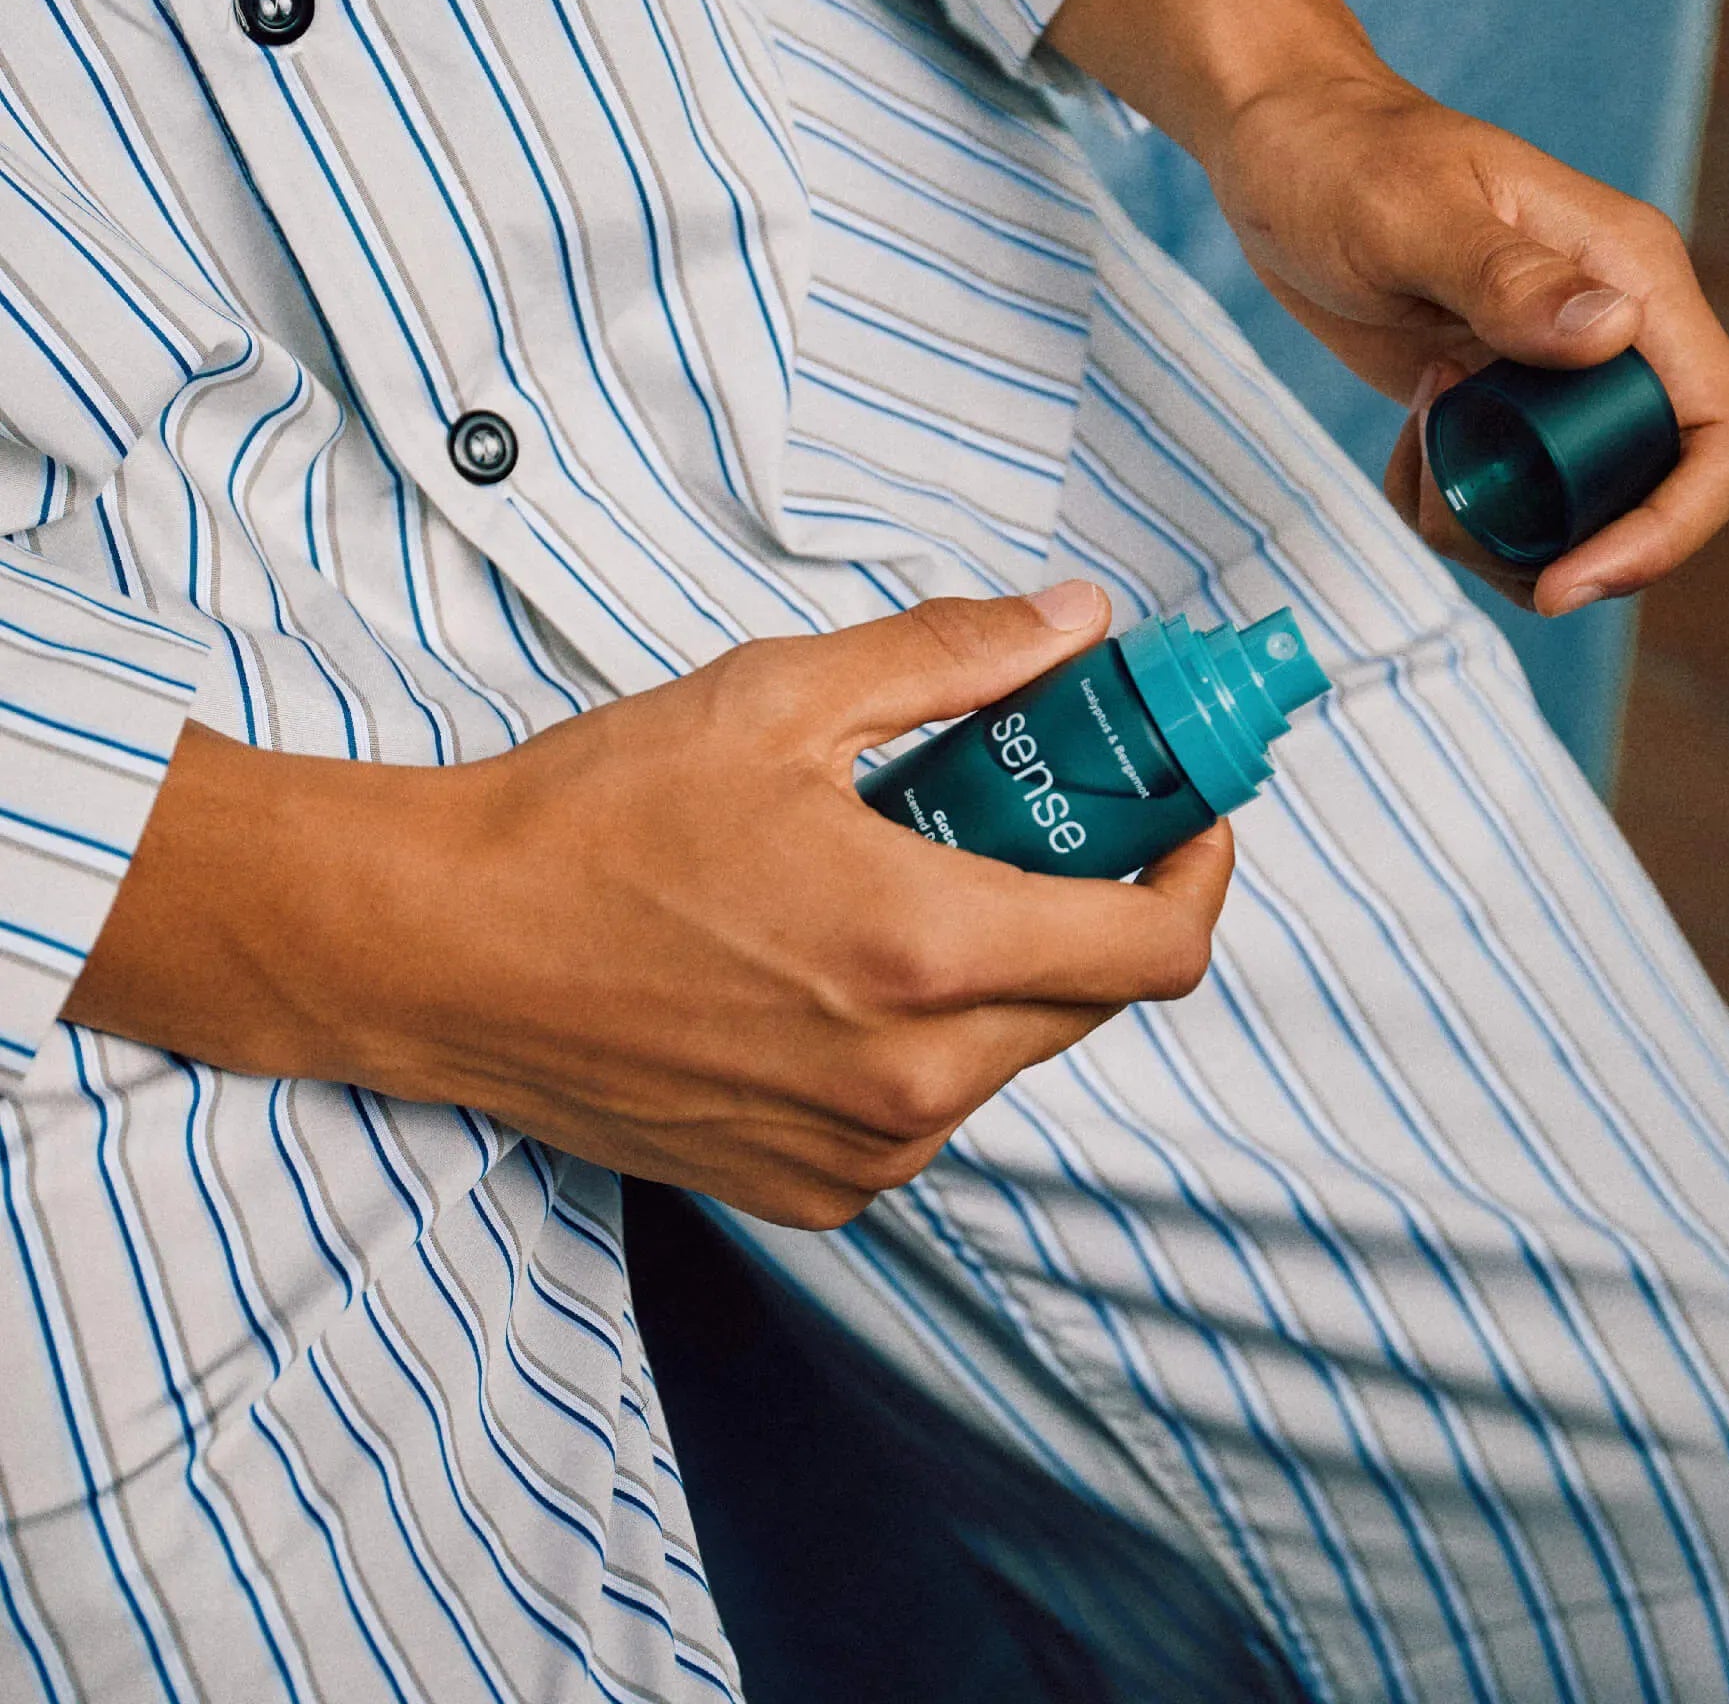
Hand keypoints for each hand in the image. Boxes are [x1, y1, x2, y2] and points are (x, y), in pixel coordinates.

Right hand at [66, 585, 1232, 1228]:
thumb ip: (953, 659)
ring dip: (1004, 967)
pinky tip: (840, 966)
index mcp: (923, 954)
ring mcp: (861, 1152)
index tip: (1189, 817)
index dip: (1202, 875)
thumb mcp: (779, 697)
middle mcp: (911, 1081)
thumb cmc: (592, 821)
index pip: (1155, 950)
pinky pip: (926, 1110)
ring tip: (911, 880)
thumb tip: (1073, 624)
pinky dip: (926, 1035)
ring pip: (1010, 1056)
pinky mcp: (809, 1190)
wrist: (441, 951)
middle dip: (1096, 901)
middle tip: (1039, 819)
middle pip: (1092, 1000)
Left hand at [1044, 0, 1728, 617]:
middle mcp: (1615, 333)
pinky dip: (1452, 508)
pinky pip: (1507, 496)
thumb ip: (1504, 278)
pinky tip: (1404, 448)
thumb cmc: (1342, 159)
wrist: (1284, 147)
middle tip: (1447, 511)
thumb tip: (1613, 333)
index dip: (1669, 529)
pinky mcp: (1498, 401)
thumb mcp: (1409, 216)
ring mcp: (1556, 375)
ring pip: (1574, 512)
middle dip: (1558, 543)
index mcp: (1633, 278)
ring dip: (1496, 532)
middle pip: (1650, 496)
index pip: (1720, 433)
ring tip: (1416, 463)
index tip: (1569, 581)